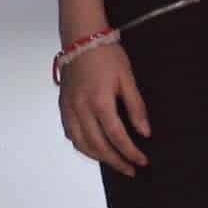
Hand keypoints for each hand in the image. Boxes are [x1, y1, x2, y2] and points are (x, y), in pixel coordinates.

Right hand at [59, 43, 151, 175]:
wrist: (81, 38)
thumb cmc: (107, 55)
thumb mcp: (127, 78)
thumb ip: (135, 107)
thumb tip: (145, 132)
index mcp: (99, 101)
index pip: (116, 136)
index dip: (130, 152)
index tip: (142, 161)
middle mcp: (81, 109)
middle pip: (98, 145)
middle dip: (116, 161)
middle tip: (130, 169)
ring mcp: (69, 109)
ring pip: (81, 144)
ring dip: (98, 158)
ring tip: (114, 162)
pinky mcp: (63, 106)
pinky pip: (70, 134)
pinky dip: (82, 146)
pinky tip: (94, 148)